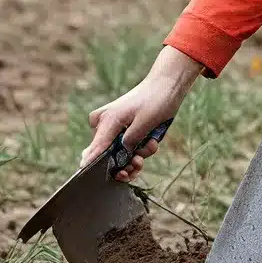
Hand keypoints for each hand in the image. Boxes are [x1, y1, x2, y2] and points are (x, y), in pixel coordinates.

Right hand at [80, 46, 202, 181]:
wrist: (167, 85)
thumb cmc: (157, 101)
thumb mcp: (145, 123)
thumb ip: (129, 142)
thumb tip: (118, 158)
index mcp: (107, 122)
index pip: (93, 152)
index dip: (98, 169)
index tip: (111, 177)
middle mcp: (104, 124)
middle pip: (105, 156)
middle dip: (125, 163)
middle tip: (139, 163)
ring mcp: (112, 126)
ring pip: (118, 153)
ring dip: (137, 154)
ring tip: (152, 144)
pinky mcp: (121, 128)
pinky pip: (126, 146)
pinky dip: (139, 148)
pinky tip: (151, 141)